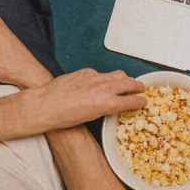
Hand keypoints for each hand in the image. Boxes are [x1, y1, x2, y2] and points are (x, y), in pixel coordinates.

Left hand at [25, 68, 146, 131]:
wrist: (45, 105)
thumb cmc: (64, 117)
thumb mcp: (92, 117)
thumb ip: (107, 108)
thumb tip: (113, 104)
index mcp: (108, 103)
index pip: (133, 100)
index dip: (141, 101)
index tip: (143, 101)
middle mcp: (104, 88)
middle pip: (131, 82)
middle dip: (138, 86)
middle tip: (140, 89)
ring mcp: (95, 77)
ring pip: (118, 74)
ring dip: (124, 79)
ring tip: (124, 83)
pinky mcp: (86, 72)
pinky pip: (101, 73)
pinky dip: (105, 78)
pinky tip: (99, 83)